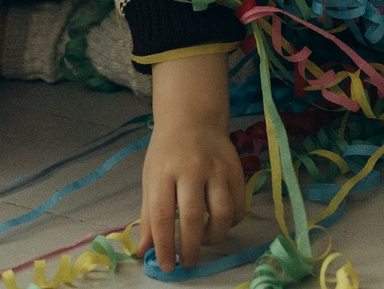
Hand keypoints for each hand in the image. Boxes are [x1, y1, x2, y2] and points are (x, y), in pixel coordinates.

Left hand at [139, 61, 245, 270]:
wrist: (192, 118)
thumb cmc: (167, 152)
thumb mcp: (151, 179)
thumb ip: (148, 216)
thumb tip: (144, 250)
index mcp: (163, 172)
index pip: (161, 215)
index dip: (163, 245)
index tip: (166, 265)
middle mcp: (191, 169)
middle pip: (193, 216)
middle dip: (190, 247)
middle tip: (187, 262)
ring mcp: (216, 168)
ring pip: (222, 212)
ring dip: (214, 236)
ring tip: (204, 241)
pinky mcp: (236, 169)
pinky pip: (239, 204)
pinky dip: (231, 221)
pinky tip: (220, 223)